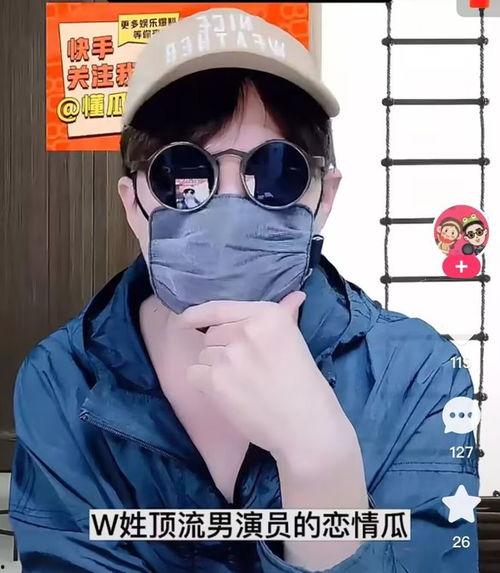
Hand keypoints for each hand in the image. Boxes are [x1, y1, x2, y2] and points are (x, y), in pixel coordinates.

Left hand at [177, 292, 346, 460]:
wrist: (305, 425)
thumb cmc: (305, 386)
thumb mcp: (296, 342)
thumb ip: (286, 315)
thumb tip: (295, 296)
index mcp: (267, 315)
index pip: (219, 308)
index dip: (198, 314)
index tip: (186, 319)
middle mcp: (246, 329)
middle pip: (211, 334)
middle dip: (221, 349)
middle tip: (244, 369)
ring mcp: (230, 354)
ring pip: (203, 354)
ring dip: (214, 368)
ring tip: (241, 384)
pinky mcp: (216, 380)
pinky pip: (194, 374)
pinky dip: (204, 384)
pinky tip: (227, 395)